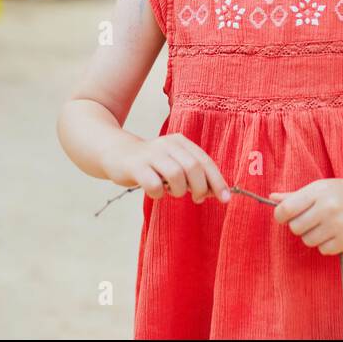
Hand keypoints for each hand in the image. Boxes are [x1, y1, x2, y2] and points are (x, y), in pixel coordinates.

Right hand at [105, 133, 230, 203]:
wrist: (117, 153)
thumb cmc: (152, 164)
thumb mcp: (174, 163)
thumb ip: (193, 174)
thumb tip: (214, 192)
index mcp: (181, 142)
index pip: (205, 161)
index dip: (217, 181)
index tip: (225, 199)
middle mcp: (168, 145)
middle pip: (193, 168)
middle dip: (200, 188)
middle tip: (197, 199)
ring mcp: (151, 155)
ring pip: (176, 175)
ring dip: (179, 191)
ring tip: (173, 193)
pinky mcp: (136, 166)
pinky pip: (154, 184)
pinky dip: (159, 194)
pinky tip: (156, 192)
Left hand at [270, 177, 342, 255]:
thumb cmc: (341, 192)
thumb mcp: (319, 188)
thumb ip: (294, 196)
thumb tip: (271, 198)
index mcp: (318, 190)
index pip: (286, 209)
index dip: (280, 215)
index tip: (284, 216)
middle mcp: (329, 206)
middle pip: (295, 228)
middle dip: (300, 226)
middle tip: (311, 220)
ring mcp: (340, 223)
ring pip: (308, 241)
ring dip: (313, 236)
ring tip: (325, 226)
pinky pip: (324, 250)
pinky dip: (326, 244)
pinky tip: (335, 234)